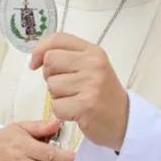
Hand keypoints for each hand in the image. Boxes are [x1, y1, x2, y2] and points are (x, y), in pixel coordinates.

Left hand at [30, 33, 129, 150]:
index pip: (57, 39)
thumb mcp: (91, 67)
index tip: (35, 63)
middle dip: (50, 76)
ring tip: (75, 99)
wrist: (125, 121)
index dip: (39, 50)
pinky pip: (56, 105)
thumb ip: (67, 57)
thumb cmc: (102, 94)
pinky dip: (61, 112)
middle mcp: (94, 65)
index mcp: (93, 52)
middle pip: (50, 61)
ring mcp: (91, 85)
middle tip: (66, 87)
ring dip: (57, 96)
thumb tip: (36, 58)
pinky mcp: (86, 106)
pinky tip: (76, 112)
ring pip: (51, 85)